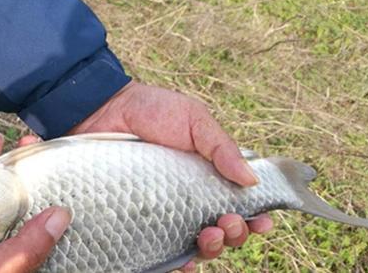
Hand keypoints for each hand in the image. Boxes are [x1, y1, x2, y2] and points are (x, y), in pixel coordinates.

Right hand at [0, 134, 69, 272]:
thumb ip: (26, 249)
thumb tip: (62, 217)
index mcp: (7, 256)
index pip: (38, 231)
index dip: (53, 206)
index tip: (67, 181)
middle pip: (20, 202)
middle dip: (33, 176)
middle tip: (46, 153)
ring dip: (10, 162)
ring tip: (24, 141)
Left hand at [70, 81, 273, 270]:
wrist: (104, 110)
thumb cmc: (151, 110)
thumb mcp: (194, 120)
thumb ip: (222, 147)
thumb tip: (252, 180)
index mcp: (208, 176)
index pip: (237, 205)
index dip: (254, 218)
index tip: (262, 220)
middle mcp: (188, 199)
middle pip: (221, 230)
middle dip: (235, 234)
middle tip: (229, 222)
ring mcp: (162, 212)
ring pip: (195, 245)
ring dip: (211, 248)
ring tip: (209, 235)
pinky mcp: (137, 221)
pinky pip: (159, 251)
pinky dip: (177, 262)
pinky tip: (184, 263)